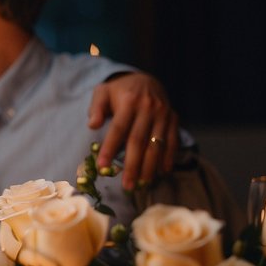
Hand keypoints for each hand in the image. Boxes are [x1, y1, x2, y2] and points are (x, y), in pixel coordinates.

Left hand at [87, 72, 177, 189]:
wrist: (146, 79)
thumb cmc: (119, 91)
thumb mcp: (103, 92)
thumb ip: (96, 107)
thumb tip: (92, 125)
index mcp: (129, 101)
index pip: (119, 128)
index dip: (110, 148)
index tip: (102, 166)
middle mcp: (148, 108)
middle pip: (139, 141)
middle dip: (132, 165)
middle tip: (126, 185)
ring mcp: (163, 114)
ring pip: (157, 144)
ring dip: (150, 167)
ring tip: (142, 184)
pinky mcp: (174, 118)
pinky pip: (172, 140)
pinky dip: (168, 157)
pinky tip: (161, 172)